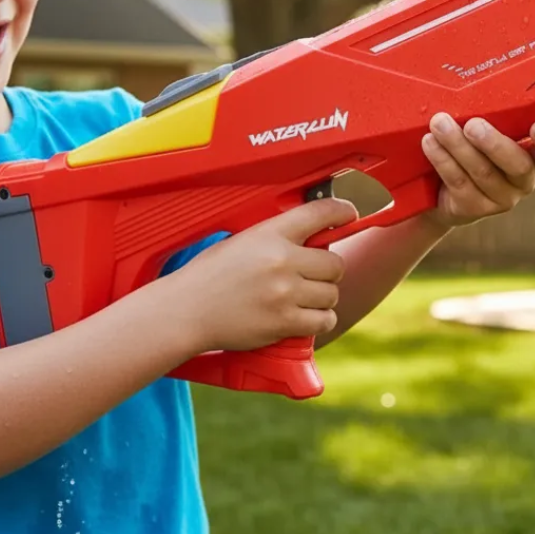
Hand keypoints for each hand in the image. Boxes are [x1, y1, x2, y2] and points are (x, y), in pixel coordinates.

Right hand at [172, 198, 355, 351]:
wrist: (185, 310)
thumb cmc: (209, 276)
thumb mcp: (241, 241)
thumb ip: (277, 238)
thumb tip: (313, 236)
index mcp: (269, 234)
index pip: (320, 213)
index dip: (342, 211)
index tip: (349, 214)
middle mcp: (281, 260)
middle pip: (335, 263)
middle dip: (328, 270)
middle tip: (313, 275)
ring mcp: (284, 293)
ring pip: (332, 294)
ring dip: (323, 297)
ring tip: (304, 298)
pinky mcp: (284, 322)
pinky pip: (324, 320)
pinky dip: (320, 320)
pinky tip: (307, 316)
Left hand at [421, 113, 534, 228]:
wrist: (438, 189)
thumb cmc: (468, 145)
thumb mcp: (482, 130)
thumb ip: (489, 115)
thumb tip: (470, 83)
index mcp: (533, 156)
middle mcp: (523, 180)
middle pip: (517, 165)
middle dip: (493, 143)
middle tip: (472, 125)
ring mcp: (501, 198)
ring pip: (482, 172)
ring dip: (458, 145)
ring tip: (439, 124)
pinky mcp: (475, 209)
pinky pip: (459, 183)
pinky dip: (443, 160)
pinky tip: (430, 144)